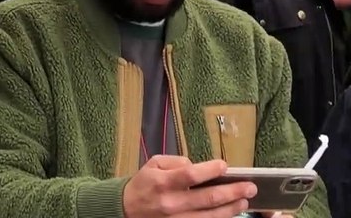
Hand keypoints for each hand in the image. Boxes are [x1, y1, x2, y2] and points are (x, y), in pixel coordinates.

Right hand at [121, 156, 254, 217]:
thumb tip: (197, 166)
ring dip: (231, 208)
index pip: (191, 175)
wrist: (126, 209)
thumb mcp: (153, 164)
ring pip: (211, 216)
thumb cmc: (143, 184)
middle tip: (250, 187)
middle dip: (232, 192)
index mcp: (163, 182)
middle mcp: (171, 202)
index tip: (225, 166)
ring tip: (244, 200)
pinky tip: (229, 213)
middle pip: (208, 198)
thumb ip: (176, 162)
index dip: (211, 170)